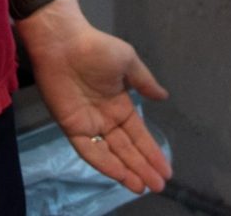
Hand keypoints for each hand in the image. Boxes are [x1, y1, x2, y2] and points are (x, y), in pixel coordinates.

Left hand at [18, 0, 171, 193]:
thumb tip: (164, 96)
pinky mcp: (71, 127)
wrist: (63, 43)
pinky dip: (104, 163)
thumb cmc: (97, 48)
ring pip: (111, 154)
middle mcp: (106, 119)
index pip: (139, 134)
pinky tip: (119, 175)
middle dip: (143, 167)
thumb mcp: (128, 62)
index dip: (152, 152)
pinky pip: (89, 150)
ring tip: (142, 186)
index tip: (167, 169)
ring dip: (126, 171)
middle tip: (159, 185)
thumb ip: (145, 82)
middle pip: (128, 149)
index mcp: (120, 105)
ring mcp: (89, 125)